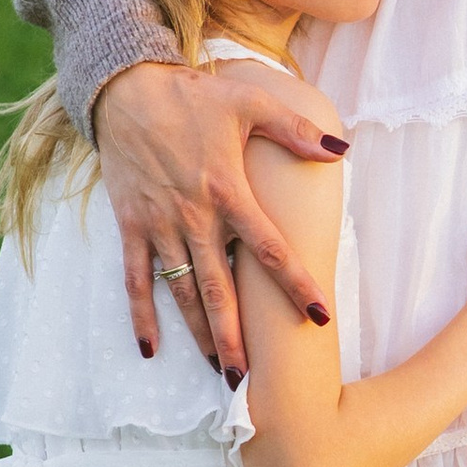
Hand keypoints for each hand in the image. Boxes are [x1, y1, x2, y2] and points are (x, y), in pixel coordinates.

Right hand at [93, 58, 349, 377]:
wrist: (124, 88)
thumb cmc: (192, 96)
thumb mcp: (250, 102)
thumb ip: (296, 129)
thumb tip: (341, 149)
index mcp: (228, 191)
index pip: (269, 248)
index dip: (295, 284)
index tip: (318, 316)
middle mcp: (194, 216)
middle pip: (221, 289)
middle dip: (238, 336)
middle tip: (255, 379)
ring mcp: (159, 225)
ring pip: (183, 292)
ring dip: (200, 335)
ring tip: (220, 372)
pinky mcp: (131, 226)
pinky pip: (135, 279)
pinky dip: (141, 315)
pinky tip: (149, 349)